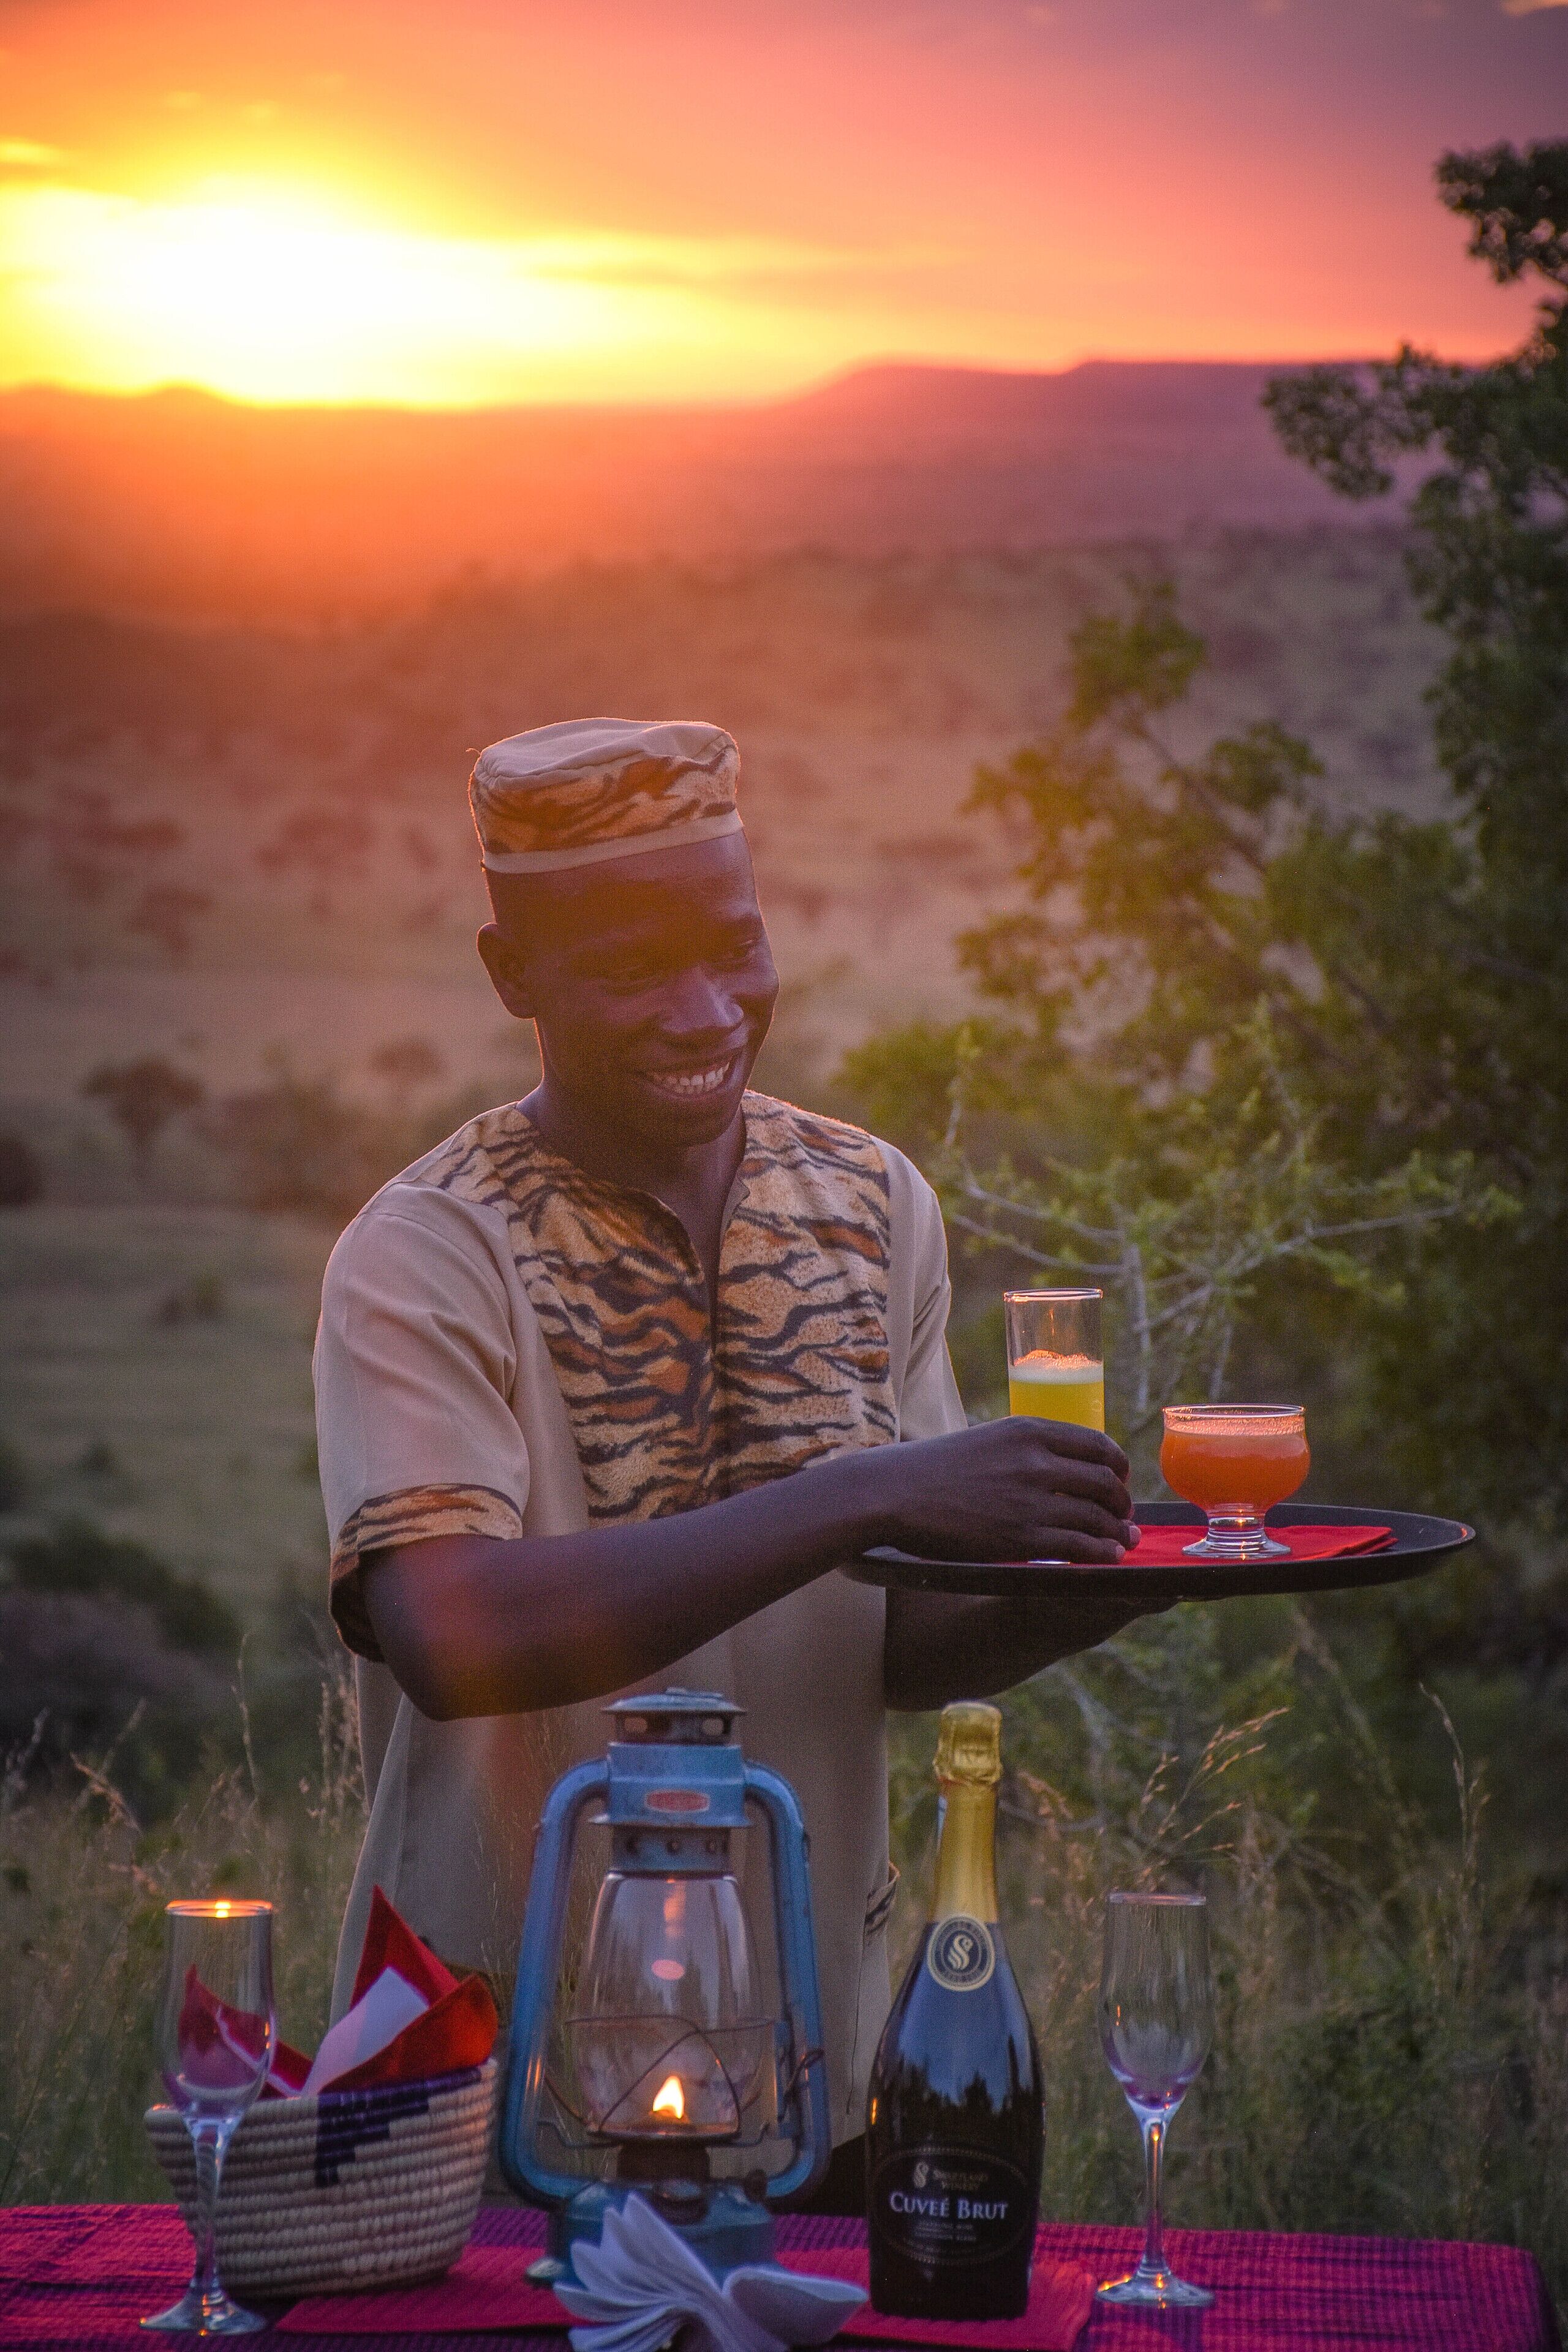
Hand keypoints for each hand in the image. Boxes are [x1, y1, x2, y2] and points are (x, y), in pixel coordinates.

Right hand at [867, 1416, 1135, 1563]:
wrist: (893, 1493)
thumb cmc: (933, 1470)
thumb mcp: (986, 1441)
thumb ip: (1025, 1451)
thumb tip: (1061, 1471)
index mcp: (1028, 1430)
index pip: (1098, 1445)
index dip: (1119, 1467)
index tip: (1119, 1481)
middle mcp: (1036, 1460)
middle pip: (1106, 1481)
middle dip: (1122, 1502)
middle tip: (1122, 1516)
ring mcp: (1031, 1499)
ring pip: (1098, 1516)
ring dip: (1117, 1531)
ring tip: (1121, 1540)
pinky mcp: (1021, 1536)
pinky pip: (1080, 1545)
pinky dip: (1102, 1552)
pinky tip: (1108, 1557)